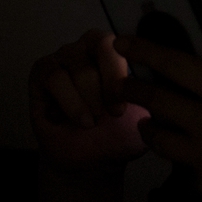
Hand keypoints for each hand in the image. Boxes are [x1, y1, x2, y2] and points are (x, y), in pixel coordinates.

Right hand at [29, 29, 149, 172]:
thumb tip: (160, 89)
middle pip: (100, 47)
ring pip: (78, 67)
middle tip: (113, 115)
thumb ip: (152, 100)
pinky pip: (54, 77)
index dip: (122, 72)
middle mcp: (89, 46)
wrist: (89, 158)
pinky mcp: (42, 71)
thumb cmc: (118, 132)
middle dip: (108, 86)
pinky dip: (70, 102)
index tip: (123, 106)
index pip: (122, 43)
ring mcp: (64, 56)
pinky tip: (81, 121)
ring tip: (94, 123)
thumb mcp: (142, 118)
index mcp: (117, 50)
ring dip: (88, 98)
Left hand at [116, 35, 201, 201]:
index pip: (173, 65)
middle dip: (131, 89)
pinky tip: (188, 151)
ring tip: (150, 121)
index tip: (121, 42)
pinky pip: (181, 165)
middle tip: (121, 84)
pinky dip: (180, 154)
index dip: (144, 51)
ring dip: (149, 125)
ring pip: (157, 138)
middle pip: (154, 102)